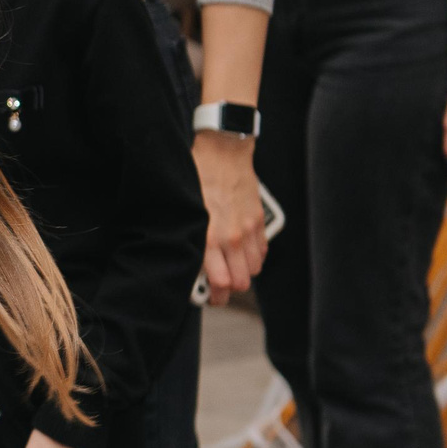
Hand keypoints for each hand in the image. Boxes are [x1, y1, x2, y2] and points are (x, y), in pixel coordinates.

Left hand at [194, 133, 267, 304]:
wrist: (222, 150)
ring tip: (230, 265)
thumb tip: (190, 264)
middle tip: (219, 286)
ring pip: (254, 270)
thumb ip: (189, 239)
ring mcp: (248, 230)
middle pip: (241, 283)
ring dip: (243, 271)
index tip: (209, 297)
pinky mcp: (259, 220)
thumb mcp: (184, 211)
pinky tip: (241, 249)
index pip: (220, 284)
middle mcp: (231, 237)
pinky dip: (254, 255)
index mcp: (209, 238)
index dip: (215, 296)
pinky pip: (262, 251)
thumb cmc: (196, 177)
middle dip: (229, 288)